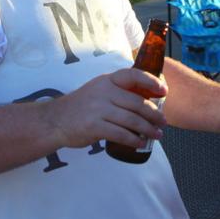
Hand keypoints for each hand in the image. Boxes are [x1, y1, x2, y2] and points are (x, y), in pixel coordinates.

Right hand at [43, 67, 166, 149]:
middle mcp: (104, 92)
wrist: (55, 120)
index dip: (151, 82)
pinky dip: (133, 140)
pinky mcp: (94, 126)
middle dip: (154, 114)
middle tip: (163, 122)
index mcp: (107, 81)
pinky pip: (121, 134)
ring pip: (132, 120)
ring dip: (148, 129)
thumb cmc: (81, 106)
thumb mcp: (98, 90)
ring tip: (157, 135)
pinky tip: (140, 143)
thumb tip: (146, 99)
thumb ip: (118, 91)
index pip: (133, 75)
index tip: (164, 91)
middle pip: (137, 103)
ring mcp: (99, 109)